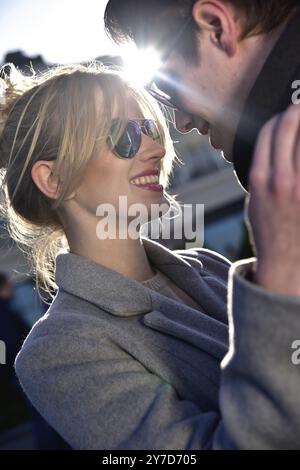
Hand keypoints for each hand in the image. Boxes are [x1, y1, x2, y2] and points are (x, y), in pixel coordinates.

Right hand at [245, 103, 299, 295]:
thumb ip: (262, 173)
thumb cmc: (269, 231)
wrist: (285, 262)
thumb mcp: (254, 202)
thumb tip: (273, 147)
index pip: (267, 133)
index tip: (285, 114)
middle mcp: (281, 179)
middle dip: (298, 110)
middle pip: (289, 127)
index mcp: (259, 179)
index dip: (277, 117)